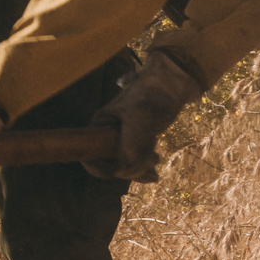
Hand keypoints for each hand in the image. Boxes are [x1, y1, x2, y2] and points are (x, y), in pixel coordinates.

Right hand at [86, 49, 203, 181]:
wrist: (169, 85)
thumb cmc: (148, 96)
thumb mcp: (137, 120)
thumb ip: (129, 146)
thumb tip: (124, 171)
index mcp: (99, 126)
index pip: (89, 155)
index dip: (101, 168)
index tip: (118, 172)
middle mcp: (107, 135)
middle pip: (111, 164)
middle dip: (128, 168)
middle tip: (151, 157)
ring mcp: (122, 140)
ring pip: (126, 165)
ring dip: (140, 168)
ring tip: (156, 157)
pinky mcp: (137, 143)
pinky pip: (136, 163)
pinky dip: (144, 169)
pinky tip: (154, 175)